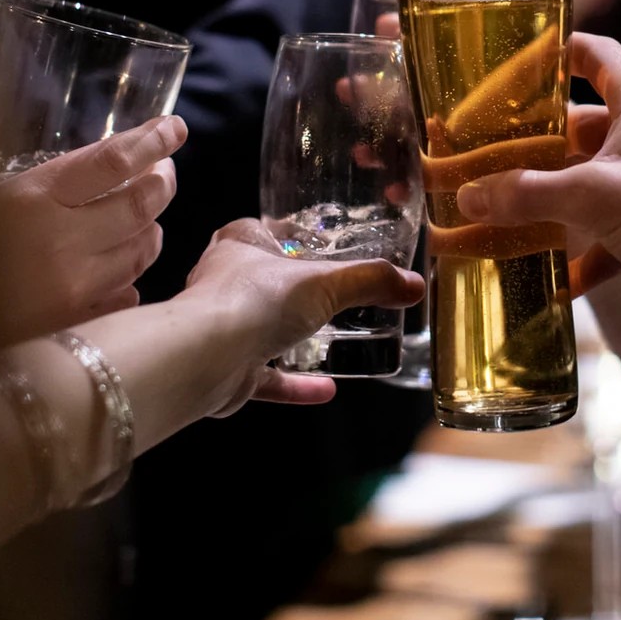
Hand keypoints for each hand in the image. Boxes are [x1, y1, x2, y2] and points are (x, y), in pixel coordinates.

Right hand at [0, 116, 186, 342]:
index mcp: (30, 198)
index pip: (114, 160)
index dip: (152, 140)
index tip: (173, 127)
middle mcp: (61, 243)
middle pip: (140, 205)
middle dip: (162, 182)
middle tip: (165, 169)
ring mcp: (71, 291)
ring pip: (140, 252)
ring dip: (151, 229)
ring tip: (147, 214)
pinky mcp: (68, 329)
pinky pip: (122, 298)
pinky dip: (130, 279)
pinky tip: (120, 272)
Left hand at [175, 219, 423, 415]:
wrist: (206, 358)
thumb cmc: (257, 299)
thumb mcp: (326, 282)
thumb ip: (370, 281)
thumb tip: (414, 285)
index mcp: (239, 246)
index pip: (259, 230)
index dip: (283, 233)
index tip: (311, 240)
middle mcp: (224, 284)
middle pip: (259, 280)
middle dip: (287, 288)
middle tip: (326, 293)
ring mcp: (222, 329)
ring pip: (258, 329)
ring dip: (289, 337)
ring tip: (328, 341)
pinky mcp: (227, 370)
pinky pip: (266, 377)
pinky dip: (294, 384)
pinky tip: (326, 389)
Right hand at [453, 33, 620, 327]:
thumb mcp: (592, 196)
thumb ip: (528, 193)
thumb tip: (470, 194)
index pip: (594, 53)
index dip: (554, 52)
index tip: (511, 65)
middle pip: (578, 124)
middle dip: (533, 143)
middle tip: (486, 154)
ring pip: (589, 179)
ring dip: (551, 198)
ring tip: (503, 211)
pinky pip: (608, 230)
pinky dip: (581, 251)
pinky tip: (553, 278)